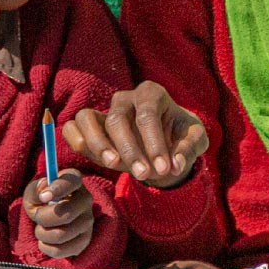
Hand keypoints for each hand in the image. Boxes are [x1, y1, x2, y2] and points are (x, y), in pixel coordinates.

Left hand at [24, 170, 94, 258]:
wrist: (51, 218)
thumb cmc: (42, 201)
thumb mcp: (34, 193)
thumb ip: (35, 190)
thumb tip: (43, 191)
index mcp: (74, 181)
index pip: (72, 182)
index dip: (58, 189)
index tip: (44, 197)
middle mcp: (86, 199)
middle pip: (66, 213)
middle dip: (43, 218)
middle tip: (37, 216)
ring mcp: (88, 221)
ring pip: (61, 234)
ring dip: (42, 234)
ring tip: (40, 229)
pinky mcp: (84, 240)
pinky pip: (61, 250)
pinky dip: (47, 247)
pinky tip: (46, 240)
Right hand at [61, 81, 209, 187]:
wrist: (167, 145)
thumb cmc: (181, 138)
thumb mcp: (195, 141)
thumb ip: (189, 149)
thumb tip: (175, 164)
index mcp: (152, 94)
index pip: (147, 115)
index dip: (154, 143)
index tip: (164, 169)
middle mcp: (125, 98)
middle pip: (118, 119)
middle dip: (130, 150)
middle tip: (143, 175)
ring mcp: (105, 110)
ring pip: (88, 118)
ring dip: (98, 143)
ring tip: (113, 165)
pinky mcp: (90, 126)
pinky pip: (73, 125)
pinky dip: (75, 138)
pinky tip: (89, 153)